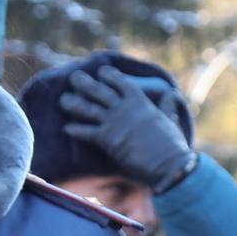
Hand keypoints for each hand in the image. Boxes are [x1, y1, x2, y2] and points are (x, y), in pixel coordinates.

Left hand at [61, 68, 197, 192]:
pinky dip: (75, 130)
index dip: (109, 75)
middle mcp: (123, 108)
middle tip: (74, 77)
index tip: (101, 72)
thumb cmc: (172, 144)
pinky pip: (86, 132)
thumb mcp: (170, 119)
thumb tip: (172, 94)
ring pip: (88, 109)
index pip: (121, 82)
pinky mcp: (107, 139)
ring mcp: (113, 122)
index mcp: (139, 101)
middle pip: (99, 91)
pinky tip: (66, 128)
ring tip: (64, 100)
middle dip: (85, 83)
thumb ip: (167, 106)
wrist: (167, 163)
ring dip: (74, 103)